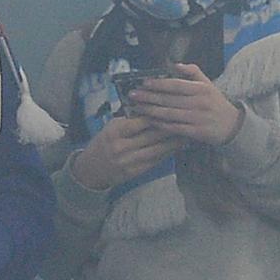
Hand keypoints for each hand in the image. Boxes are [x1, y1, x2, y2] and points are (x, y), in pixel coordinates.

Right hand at [67, 113, 183, 192]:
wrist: (91, 169)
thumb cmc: (103, 143)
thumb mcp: (111, 127)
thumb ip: (129, 120)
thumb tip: (152, 108)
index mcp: (115, 131)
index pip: (141, 121)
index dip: (158, 114)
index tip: (172, 108)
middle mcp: (122, 147)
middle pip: (152, 135)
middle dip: (171, 127)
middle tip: (187, 119)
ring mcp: (129, 161)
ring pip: (157, 149)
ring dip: (174, 141)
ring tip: (187, 132)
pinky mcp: (135, 172)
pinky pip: (155, 161)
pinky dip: (168, 153)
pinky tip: (178, 147)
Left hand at [126, 65, 244, 146]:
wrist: (232, 126)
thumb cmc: (216, 103)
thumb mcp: (208, 84)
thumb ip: (193, 71)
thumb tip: (175, 64)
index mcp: (201, 89)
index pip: (175, 84)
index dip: (158, 83)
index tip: (143, 83)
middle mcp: (199, 103)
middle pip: (169, 99)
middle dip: (148, 97)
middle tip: (133, 95)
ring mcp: (197, 118)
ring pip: (169, 114)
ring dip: (150, 111)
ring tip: (137, 108)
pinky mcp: (196, 132)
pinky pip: (174, 128)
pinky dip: (161, 124)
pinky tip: (150, 121)